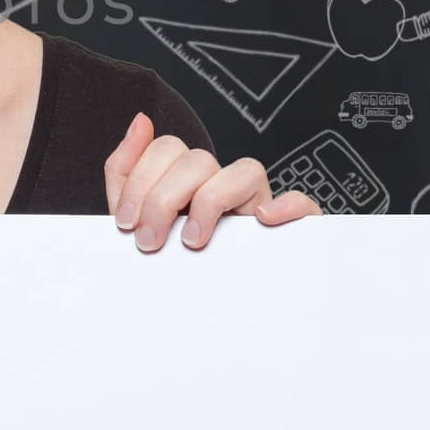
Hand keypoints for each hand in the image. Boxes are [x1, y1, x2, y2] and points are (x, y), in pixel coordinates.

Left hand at [104, 112, 320, 251]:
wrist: (196, 309)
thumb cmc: (167, 258)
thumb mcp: (136, 216)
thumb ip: (126, 169)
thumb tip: (140, 120)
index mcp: (188, 177)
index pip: (169, 148)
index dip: (141, 181)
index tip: (126, 223)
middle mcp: (223, 183)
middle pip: (198, 160)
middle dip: (163, 200)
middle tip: (149, 241)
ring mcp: (257, 203)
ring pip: (245, 170)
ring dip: (210, 203)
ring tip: (191, 241)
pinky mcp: (287, 228)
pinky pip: (303, 204)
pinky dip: (288, 206)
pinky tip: (263, 221)